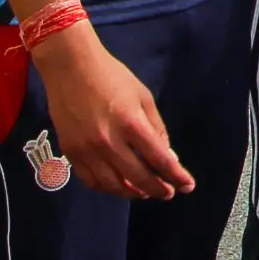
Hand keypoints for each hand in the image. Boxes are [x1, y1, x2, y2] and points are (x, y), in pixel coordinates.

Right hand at [34, 24, 193, 200]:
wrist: (70, 67)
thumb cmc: (112, 77)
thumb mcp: (143, 97)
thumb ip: (157, 128)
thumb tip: (167, 158)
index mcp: (131, 124)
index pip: (159, 159)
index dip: (176, 176)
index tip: (188, 186)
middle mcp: (108, 141)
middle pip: (138, 178)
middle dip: (158, 190)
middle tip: (168, 193)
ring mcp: (86, 149)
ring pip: (113, 185)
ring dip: (132, 193)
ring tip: (144, 192)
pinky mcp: (70, 151)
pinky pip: (90, 180)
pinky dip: (107, 187)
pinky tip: (118, 185)